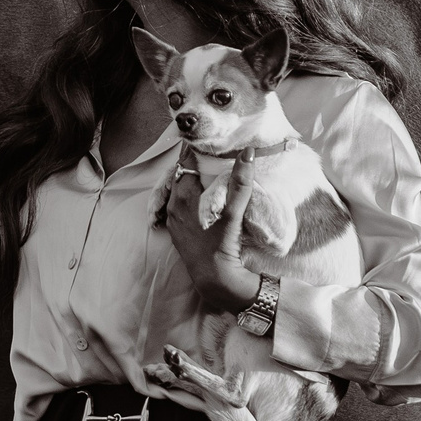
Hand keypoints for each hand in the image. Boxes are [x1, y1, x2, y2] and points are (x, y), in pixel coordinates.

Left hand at [159, 163, 263, 312]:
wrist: (214, 280)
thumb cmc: (222, 246)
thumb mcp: (232, 214)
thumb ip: (240, 183)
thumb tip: (247, 153)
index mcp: (182, 197)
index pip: (186, 162)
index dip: (197, 150)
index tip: (208, 140)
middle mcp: (173, 206)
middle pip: (181, 175)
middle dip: (194, 163)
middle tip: (211, 152)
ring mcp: (173, 220)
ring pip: (179, 190)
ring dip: (191, 180)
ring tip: (208, 170)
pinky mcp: (178, 231)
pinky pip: (179, 205)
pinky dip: (188, 196)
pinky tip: (202, 196)